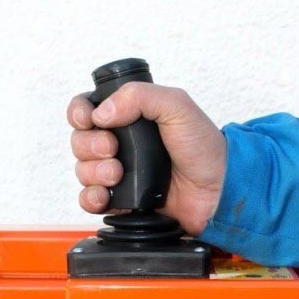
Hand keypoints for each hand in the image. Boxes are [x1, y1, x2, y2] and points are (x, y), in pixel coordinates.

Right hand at [67, 82, 225, 235]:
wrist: (218, 190)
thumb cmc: (204, 149)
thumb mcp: (177, 106)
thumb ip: (139, 96)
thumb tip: (102, 113)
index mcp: (131, 118)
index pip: (88, 111)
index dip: (81, 114)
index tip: (90, 119)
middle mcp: (122, 146)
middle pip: (80, 142)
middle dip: (90, 145)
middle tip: (114, 149)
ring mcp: (121, 175)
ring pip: (83, 171)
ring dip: (93, 171)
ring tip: (118, 174)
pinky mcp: (123, 202)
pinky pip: (91, 201)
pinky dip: (91, 198)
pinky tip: (106, 195)